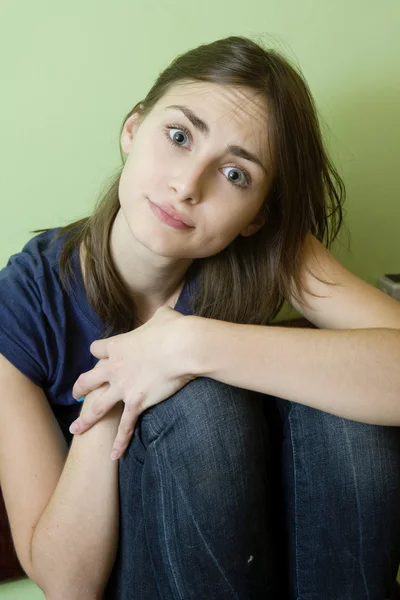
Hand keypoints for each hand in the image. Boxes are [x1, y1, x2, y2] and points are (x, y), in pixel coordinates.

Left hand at [70, 306, 195, 459]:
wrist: (183, 346)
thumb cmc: (175, 329)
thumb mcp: (164, 315)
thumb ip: (160, 316)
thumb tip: (167, 313)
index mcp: (119, 345)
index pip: (98, 349)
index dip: (99, 352)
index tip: (100, 354)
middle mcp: (115, 367)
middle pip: (88, 378)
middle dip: (81, 387)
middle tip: (76, 393)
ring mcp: (123, 387)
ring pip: (97, 406)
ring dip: (86, 419)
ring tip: (77, 429)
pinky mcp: (137, 402)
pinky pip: (125, 426)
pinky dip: (120, 441)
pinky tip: (114, 454)